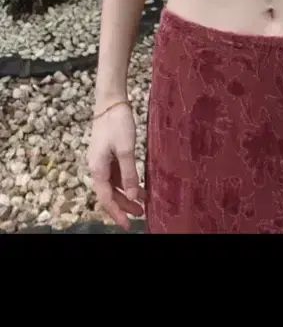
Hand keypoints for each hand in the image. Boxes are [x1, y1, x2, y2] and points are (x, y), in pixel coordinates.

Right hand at [87, 101, 145, 230]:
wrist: (110, 101)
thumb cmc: (117, 123)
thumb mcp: (126, 150)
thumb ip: (129, 174)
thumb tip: (133, 196)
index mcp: (97, 169)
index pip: (106, 199)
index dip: (117, 213)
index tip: (128, 225)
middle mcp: (97, 168)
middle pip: (109, 194)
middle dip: (124, 206)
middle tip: (140, 214)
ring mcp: (102, 161)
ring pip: (113, 185)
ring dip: (126, 194)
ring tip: (143, 203)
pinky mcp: (108, 154)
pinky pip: (116, 174)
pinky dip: (126, 182)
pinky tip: (139, 185)